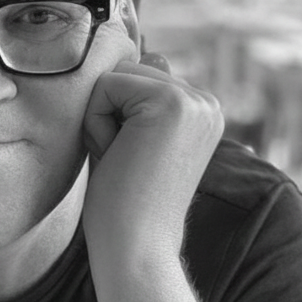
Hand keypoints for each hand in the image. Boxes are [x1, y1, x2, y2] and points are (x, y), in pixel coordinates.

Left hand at [82, 54, 223, 255]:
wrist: (135, 248)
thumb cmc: (124, 203)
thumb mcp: (133, 140)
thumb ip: (144, 97)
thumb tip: (155, 54)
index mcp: (201, 110)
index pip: (135, 79)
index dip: (116, 120)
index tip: (133, 161)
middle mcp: (205, 101)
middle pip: (123, 72)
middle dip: (107, 116)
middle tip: (125, 163)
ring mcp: (193, 100)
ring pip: (113, 77)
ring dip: (101, 121)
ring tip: (122, 161)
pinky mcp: (172, 104)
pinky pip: (104, 88)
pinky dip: (96, 125)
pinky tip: (118, 158)